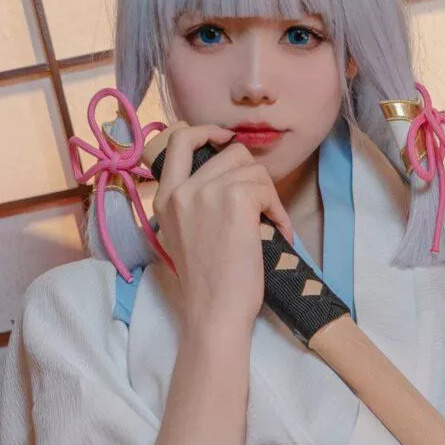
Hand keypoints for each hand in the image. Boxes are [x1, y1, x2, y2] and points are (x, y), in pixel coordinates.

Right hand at [151, 123, 295, 333]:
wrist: (214, 312)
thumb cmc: (207, 284)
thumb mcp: (184, 235)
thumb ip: (193, 203)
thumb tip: (226, 178)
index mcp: (165, 197)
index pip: (179, 139)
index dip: (207, 132)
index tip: (226, 140)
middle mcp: (182, 189)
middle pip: (229, 152)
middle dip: (252, 175)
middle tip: (260, 206)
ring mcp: (207, 191)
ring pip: (252, 168)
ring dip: (268, 196)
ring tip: (270, 226)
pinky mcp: (235, 199)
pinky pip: (266, 188)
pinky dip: (278, 210)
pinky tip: (277, 233)